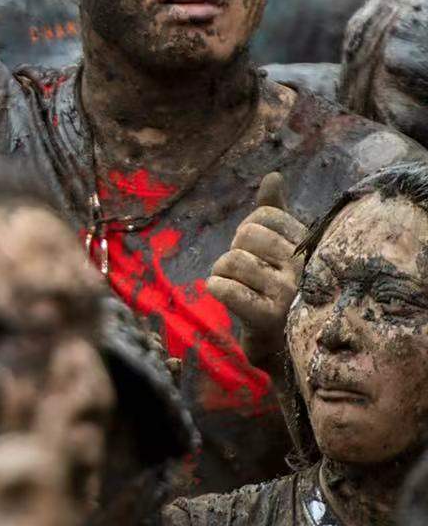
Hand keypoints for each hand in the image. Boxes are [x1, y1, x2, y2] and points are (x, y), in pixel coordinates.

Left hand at [208, 172, 303, 367]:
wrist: (285, 349)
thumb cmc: (280, 292)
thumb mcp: (282, 249)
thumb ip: (276, 212)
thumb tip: (273, 176)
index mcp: (309, 248)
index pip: (266, 214)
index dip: (249, 228)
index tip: (256, 249)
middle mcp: (303, 269)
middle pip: (247, 235)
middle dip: (235, 249)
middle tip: (244, 271)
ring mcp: (287, 294)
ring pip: (233, 260)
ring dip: (221, 270)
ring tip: (234, 285)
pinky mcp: (267, 319)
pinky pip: (225, 288)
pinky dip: (215, 287)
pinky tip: (224, 294)